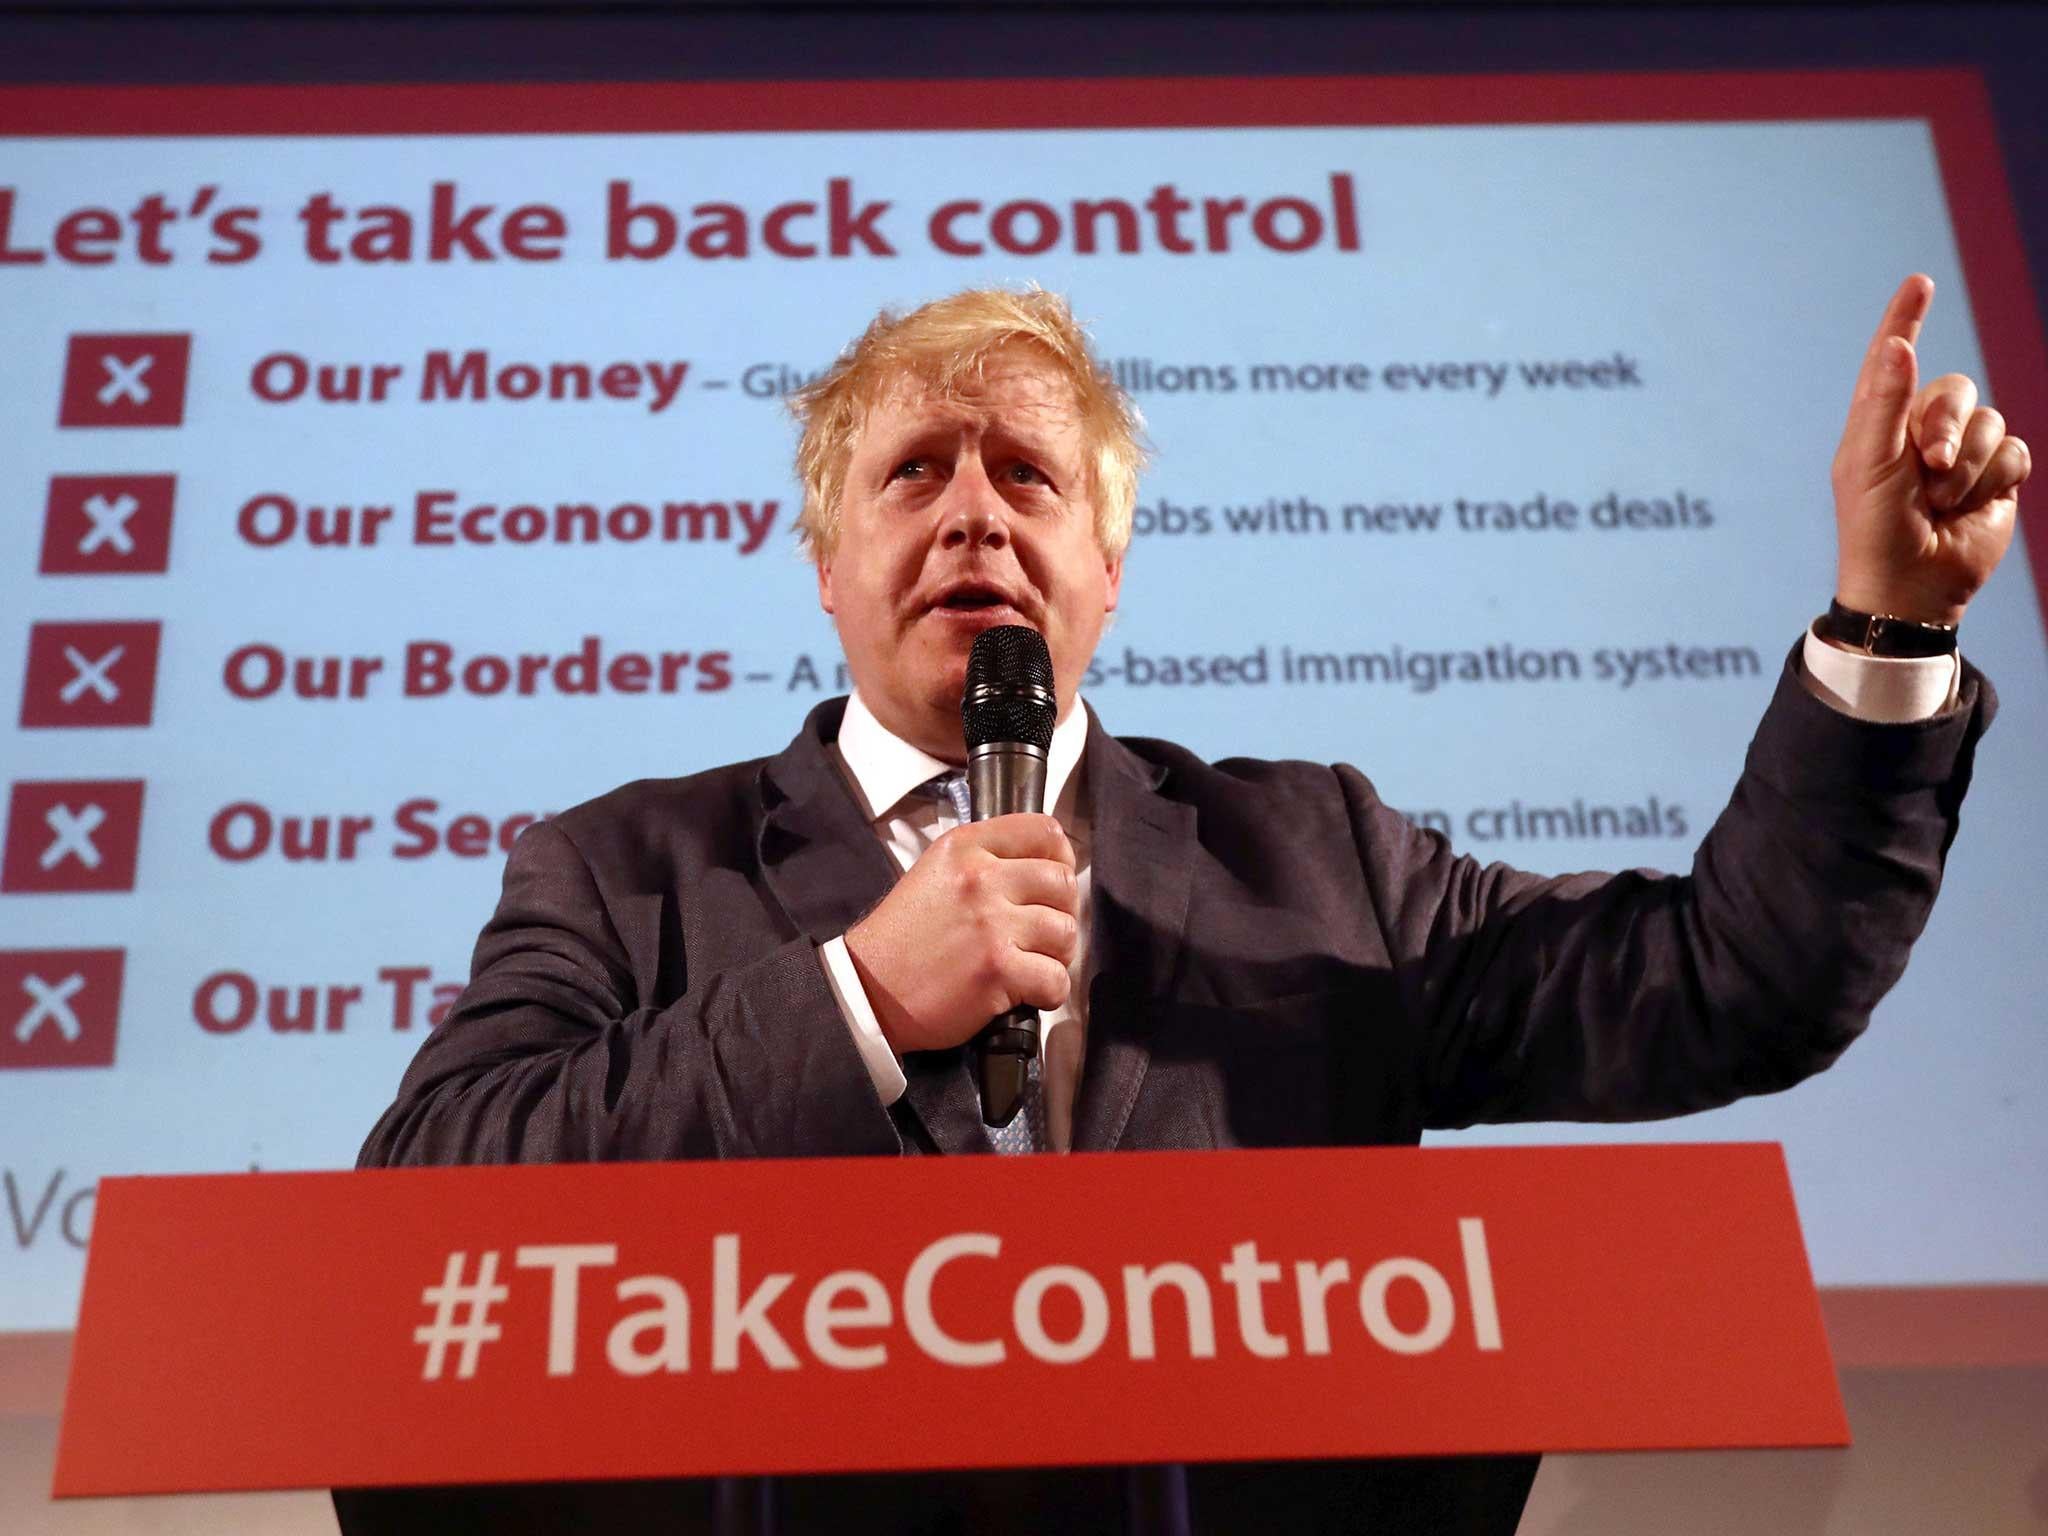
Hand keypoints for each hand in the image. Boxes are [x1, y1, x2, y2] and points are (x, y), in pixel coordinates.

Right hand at [844, 813, 1077, 1054]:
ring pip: (1065, 932)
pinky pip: (1056, 979)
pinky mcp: (997, 970)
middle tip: (1042, 934)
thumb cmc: (902, 938)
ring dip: (1057, 955)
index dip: (1061, 857)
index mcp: (965, 847)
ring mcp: (991, 925)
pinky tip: (1028, 993)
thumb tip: (1043, 869)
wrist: (867, 989)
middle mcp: (981, 878)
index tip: (1053, 882)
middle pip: (1063, 882)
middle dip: (1062, 912)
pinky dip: (1050, 992)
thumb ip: (985, 862)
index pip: (1043, 831)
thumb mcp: (935, 873)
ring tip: (1032, 964)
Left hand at [1832, 274, 2028, 626]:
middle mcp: (1922, 431)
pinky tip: (1970, 508)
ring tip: (1940, 501)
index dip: (1906, 320)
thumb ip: (1884, 403)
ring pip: (1990, 422)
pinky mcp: (1996, 477)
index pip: (1892, 360)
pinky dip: (1993, 480)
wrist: (1911, 586)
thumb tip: (1896, 345)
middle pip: (1956, 390)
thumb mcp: (1869, 463)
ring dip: (1968, 465)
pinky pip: (2014, 452)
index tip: (1919, 283)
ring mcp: (1963, 454)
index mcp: (1879, 423)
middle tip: (1929, 466)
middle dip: (1948, 425)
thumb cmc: (1873, 528)